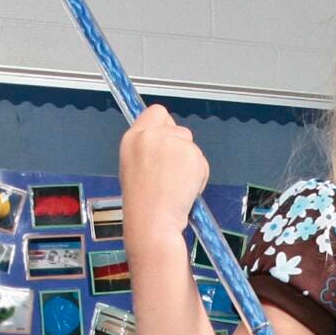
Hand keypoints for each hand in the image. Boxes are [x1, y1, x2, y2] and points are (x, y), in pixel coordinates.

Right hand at [119, 104, 208, 245]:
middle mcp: (151, 135)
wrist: (153, 221)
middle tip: (172, 174)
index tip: (170, 138)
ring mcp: (172, 143)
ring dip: (190, 164)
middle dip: (182, 148)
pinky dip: (199, 176)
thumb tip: (167, 138)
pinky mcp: (191, 154)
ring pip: (192, 147)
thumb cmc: (143, 203)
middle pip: (180, 129)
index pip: (156, 113)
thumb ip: (149, 148)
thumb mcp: (134, 166)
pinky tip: (185, 189)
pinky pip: (202, 162)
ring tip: (176, 185)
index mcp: (133, 137)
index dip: (167, 126)